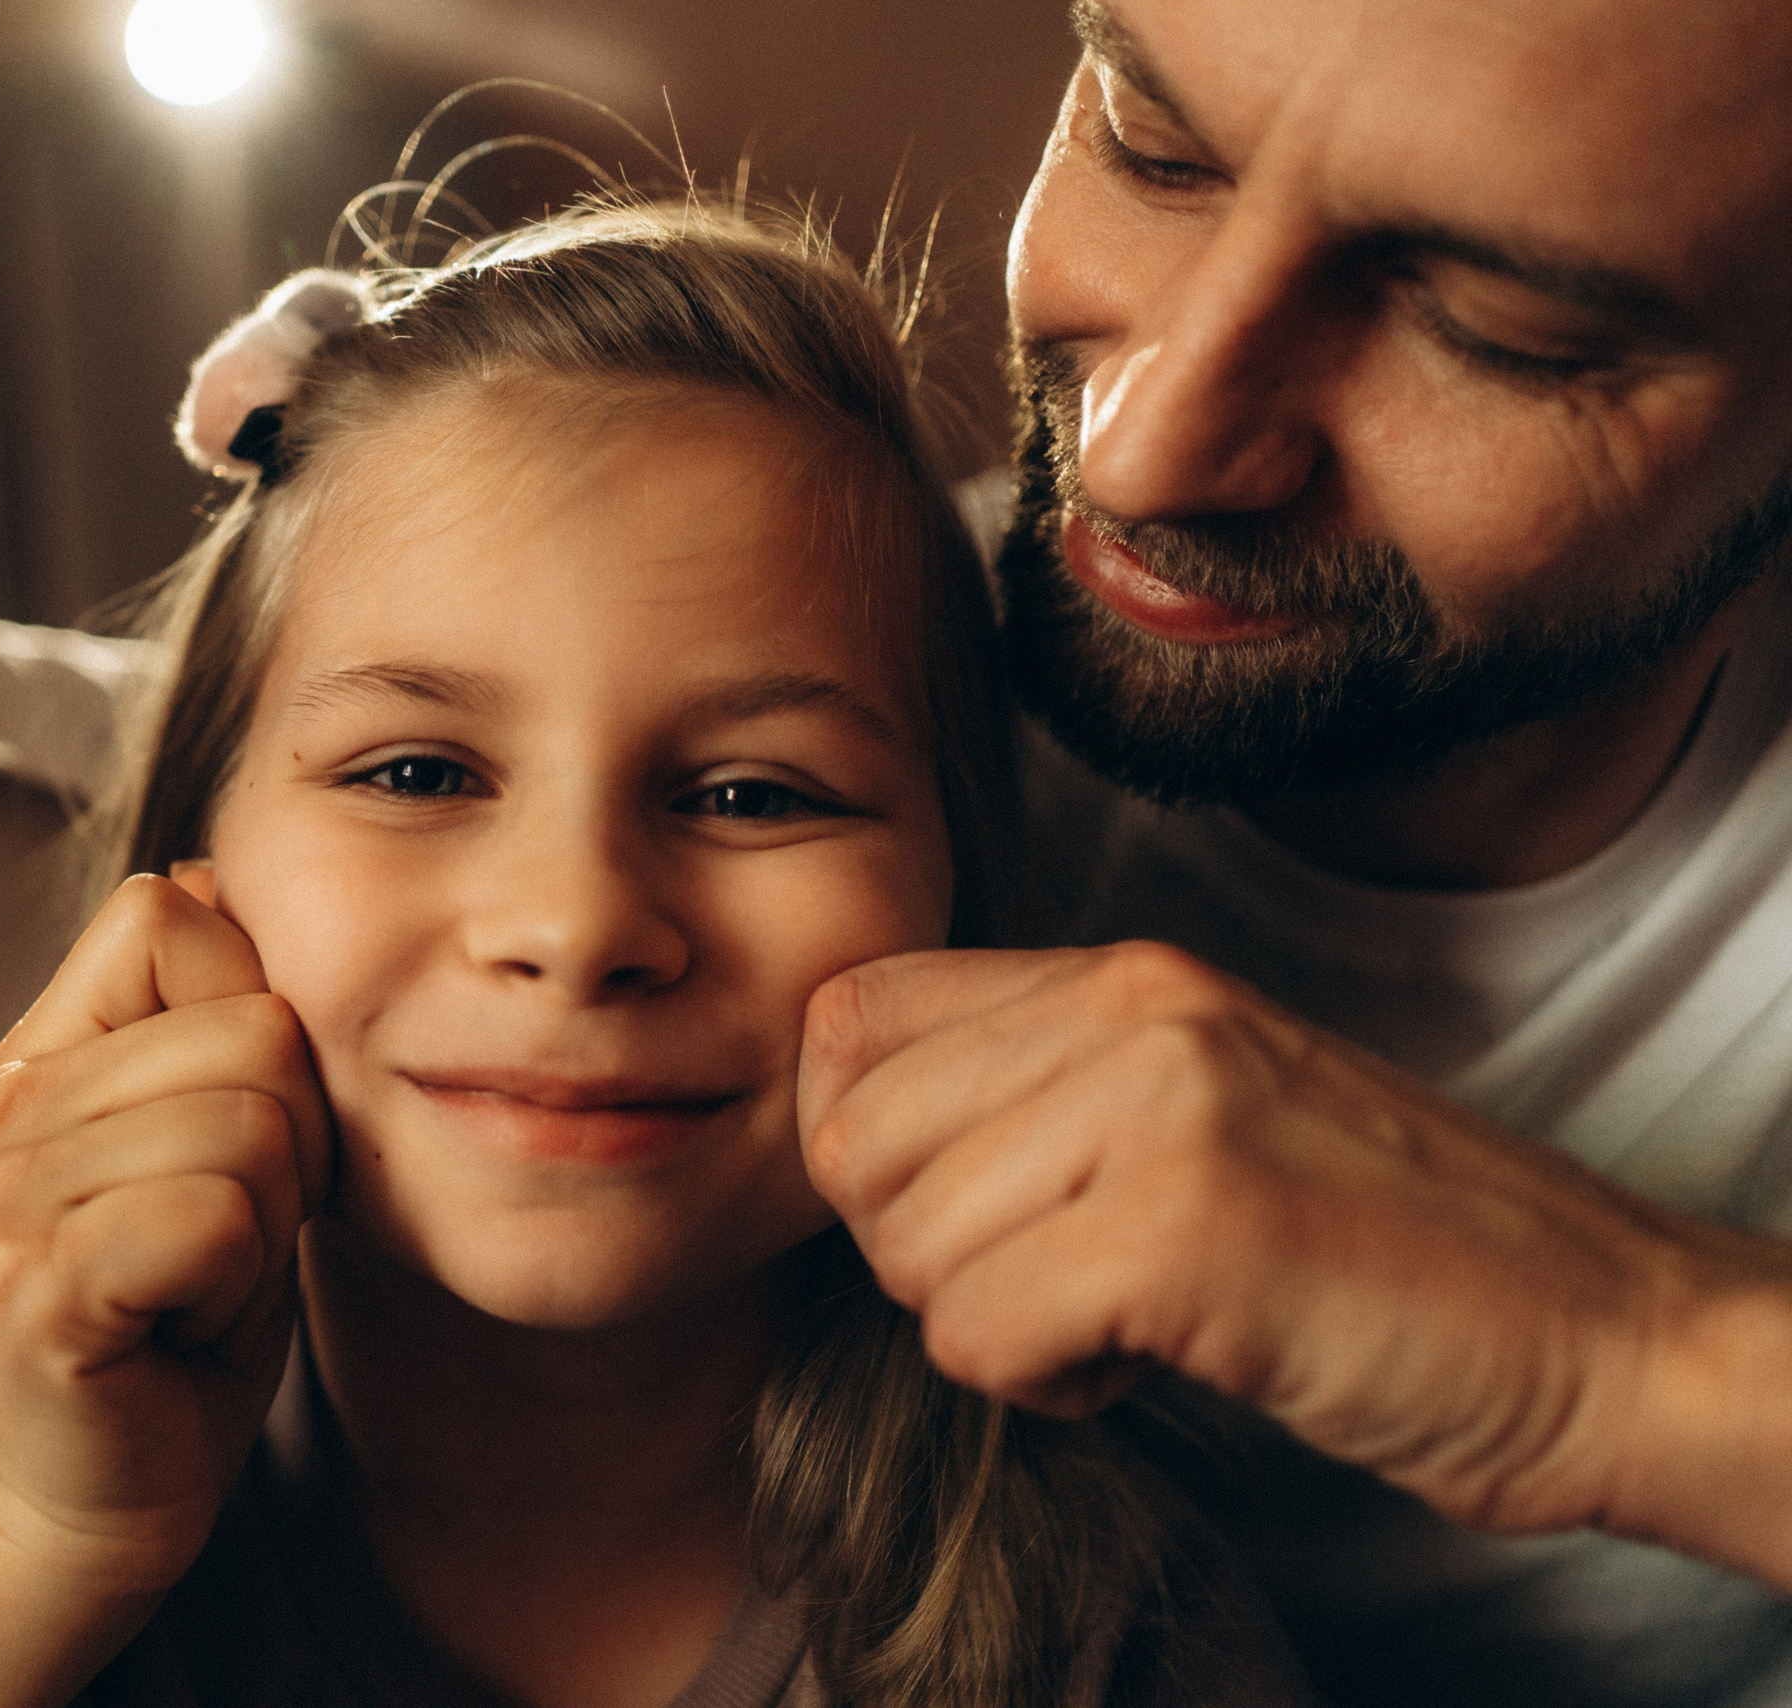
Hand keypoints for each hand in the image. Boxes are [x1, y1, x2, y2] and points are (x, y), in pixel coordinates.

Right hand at [0, 872, 333, 1594]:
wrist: (103, 1502)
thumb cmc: (181, 1317)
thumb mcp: (218, 1144)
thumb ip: (212, 1017)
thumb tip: (207, 869)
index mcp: (41, 1053)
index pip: (168, 912)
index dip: (258, 1015)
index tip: (234, 1138)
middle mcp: (2, 1107)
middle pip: (252, 1027)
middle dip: (292, 1145)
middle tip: (228, 1241)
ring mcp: (3, 1200)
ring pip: (251, 1126)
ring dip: (271, 1227)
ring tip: (201, 1285)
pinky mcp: (37, 1293)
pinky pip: (216, 1218)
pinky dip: (240, 1282)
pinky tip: (184, 1327)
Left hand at [797, 941, 1791, 1583]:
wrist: (1601, 1336)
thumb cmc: (1381, 1248)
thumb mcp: (1197, 1106)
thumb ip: (1037, 1088)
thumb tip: (852, 1142)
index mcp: (1123, 973)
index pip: (854, 1017)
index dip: (863, 1141)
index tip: (960, 1210)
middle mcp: (1131, 1009)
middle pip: (852, 1142)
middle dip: (917, 1251)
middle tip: (1045, 1282)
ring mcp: (1160, 1107)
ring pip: (908, 1250)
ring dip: (992, 1326)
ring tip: (1123, 1318)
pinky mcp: (1184, 1229)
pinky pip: (977, 1335)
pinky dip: (1044, 1387)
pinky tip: (1149, 1361)